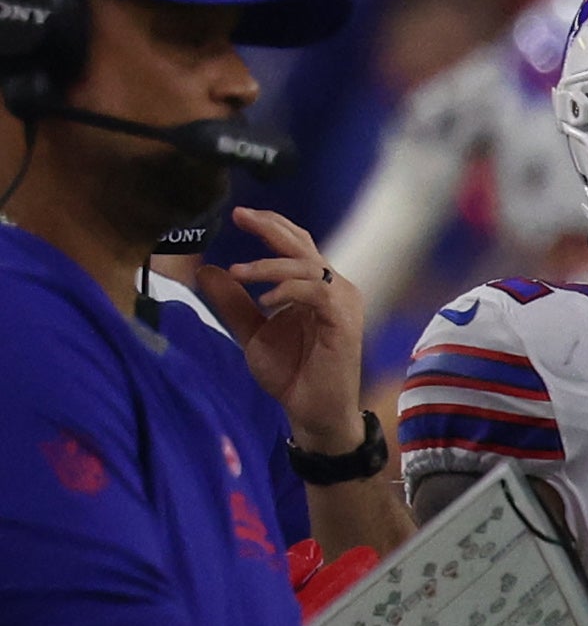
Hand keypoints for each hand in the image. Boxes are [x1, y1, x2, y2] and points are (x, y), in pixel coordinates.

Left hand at [184, 211, 369, 453]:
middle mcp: (334, 289)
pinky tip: (265, 301)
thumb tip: (205, 269)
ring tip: (238, 274)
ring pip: (307, 265)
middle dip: (270, 228)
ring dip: (269, 266)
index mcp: (315, 287)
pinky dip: (288, 290)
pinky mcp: (344, 322)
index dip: (269, 226)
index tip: (237, 214)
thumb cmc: (291, 373)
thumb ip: (233, 302)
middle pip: (303, 245)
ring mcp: (342, 304)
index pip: (295, 244)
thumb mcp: (252, 331)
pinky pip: (316, 292)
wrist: (313, 411)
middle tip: (239, 216)